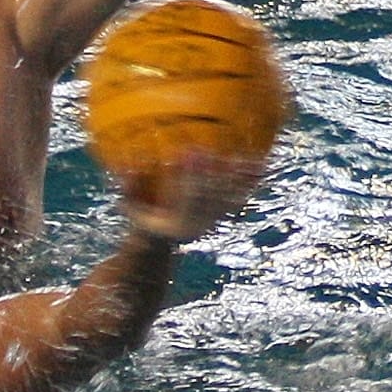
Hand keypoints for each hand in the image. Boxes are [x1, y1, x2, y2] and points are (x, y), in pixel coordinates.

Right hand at [120, 147, 266, 242]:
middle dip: (208, 173)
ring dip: (237, 178)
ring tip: (246, 160)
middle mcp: (199, 224)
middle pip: (208, 198)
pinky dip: (249, 181)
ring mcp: (212, 219)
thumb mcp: (131, 207)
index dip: (185, 176)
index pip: (184, 199)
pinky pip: (239, 196)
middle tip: (206, 150)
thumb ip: (129, 189)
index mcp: (176, 225)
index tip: (184, 153)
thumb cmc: (142, 218)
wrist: (160, 241)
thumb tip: (130, 166)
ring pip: (228, 198)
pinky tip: (261, 166)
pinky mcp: (221, 213)